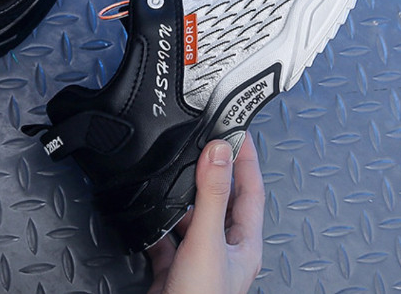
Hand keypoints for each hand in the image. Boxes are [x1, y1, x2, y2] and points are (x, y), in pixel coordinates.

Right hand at [146, 132, 263, 293]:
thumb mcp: (207, 242)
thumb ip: (212, 196)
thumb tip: (219, 152)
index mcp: (244, 242)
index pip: (252, 188)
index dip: (247, 158)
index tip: (238, 130)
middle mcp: (225, 249)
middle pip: (222, 199)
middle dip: (211, 171)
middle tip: (203, 143)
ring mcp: (200, 259)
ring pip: (193, 217)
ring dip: (183, 197)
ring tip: (172, 175)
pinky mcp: (175, 270)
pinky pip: (167, 239)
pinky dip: (157, 226)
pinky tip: (149, 218)